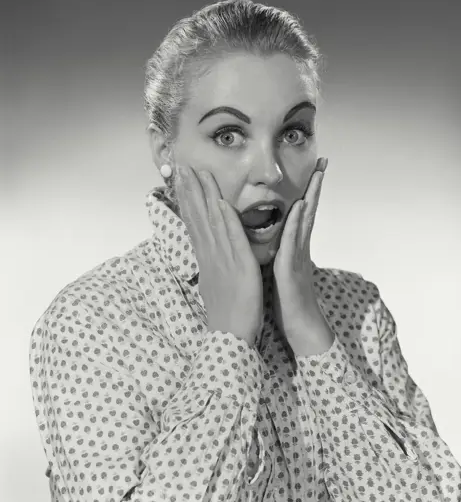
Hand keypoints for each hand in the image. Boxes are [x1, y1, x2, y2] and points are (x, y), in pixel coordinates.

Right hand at [174, 165, 262, 345]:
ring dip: (204, 195)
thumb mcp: (214, 281)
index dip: (188, 198)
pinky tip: (220, 202)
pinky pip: (232, 238)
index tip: (182, 178)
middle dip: (189, 189)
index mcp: (206, 256)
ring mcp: (222, 258)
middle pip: (197, 215)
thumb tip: (205, 251)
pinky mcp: (238, 265)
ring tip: (197, 173)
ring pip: (211, 221)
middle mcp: (209, 253)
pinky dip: (226, 219)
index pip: (194, 221)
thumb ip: (210, 262)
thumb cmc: (226, 311)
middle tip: (182, 165)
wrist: (230, 335)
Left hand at [272, 157, 334, 354]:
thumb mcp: (282, 271)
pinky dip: (296, 224)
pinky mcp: (291, 269)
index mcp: (295, 247)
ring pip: (305, 221)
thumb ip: (282, 252)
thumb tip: (276, 238)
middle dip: (316, 186)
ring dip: (311, 196)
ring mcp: (298, 257)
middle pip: (310, 210)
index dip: (308, 191)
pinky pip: (294, 243)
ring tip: (316, 175)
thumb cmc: (289, 302)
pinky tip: (300, 208)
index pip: (302, 213)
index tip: (313, 170)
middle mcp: (300, 248)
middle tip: (323, 162)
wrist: (301, 329)